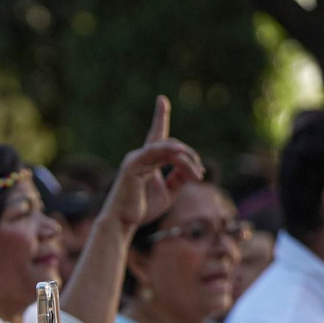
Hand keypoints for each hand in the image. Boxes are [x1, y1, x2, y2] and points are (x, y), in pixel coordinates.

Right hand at [100, 96, 204, 229]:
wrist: (123, 223)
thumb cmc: (142, 208)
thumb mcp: (168, 192)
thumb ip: (179, 178)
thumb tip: (193, 168)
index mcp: (147, 160)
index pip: (156, 135)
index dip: (160, 116)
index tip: (162, 99)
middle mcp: (140, 156)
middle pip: (172, 145)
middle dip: (190, 156)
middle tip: (200, 174)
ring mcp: (136, 158)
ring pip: (169, 149)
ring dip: (187, 160)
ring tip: (198, 176)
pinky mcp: (133, 165)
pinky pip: (157, 153)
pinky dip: (173, 154)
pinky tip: (185, 158)